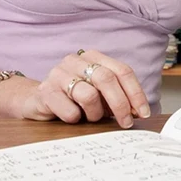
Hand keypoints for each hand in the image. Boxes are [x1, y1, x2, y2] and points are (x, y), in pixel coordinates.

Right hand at [21, 51, 150, 127]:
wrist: (36, 101)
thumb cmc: (73, 99)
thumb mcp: (98, 94)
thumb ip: (117, 96)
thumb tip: (138, 111)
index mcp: (93, 57)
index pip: (122, 71)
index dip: (136, 93)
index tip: (143, 113)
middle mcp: (75, 60)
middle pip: (107, 79)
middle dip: (121, 104)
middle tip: (125, 123)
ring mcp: (58, 73)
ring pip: (89, 95)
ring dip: (95, 114)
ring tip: (89, 117)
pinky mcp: (45, 91)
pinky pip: (70, 111)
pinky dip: (76, 119)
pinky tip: (71, 117)